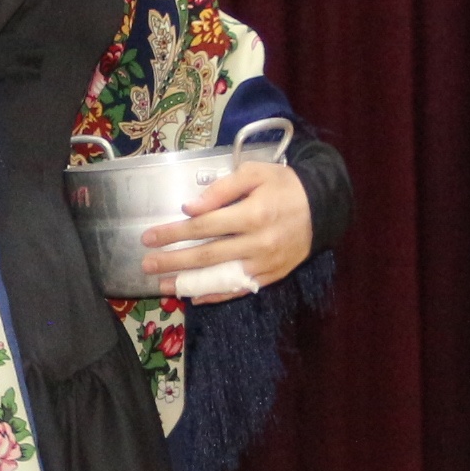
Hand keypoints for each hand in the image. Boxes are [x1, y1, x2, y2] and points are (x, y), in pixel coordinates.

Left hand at [138, 158, 311, 303]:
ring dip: (189, 284)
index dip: (174, 233)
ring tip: (163, 285)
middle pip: (207, 255)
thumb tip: (190, 209)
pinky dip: (216, 295)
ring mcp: (265, 264)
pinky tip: (194, 296)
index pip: (204, 227)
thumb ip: (221, 189)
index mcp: (252, 215)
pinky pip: (239, 289)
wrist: (322, 207)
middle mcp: (258, 244)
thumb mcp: (254, 174)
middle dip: (173, 261)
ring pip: (220, 277)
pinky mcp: (270, 277)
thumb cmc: (284, 186)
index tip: (149, 237)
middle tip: (147, 264)